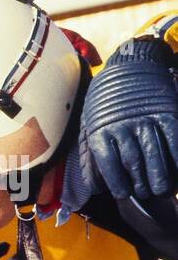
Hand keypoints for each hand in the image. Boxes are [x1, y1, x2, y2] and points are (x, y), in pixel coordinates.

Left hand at [79, 37, 177, 204]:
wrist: (129, 66)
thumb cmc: (105, 101)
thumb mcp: (90, 124)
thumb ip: (90, 153)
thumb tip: (94, 186)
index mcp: (101, 131)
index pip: (109, 164)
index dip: (118, 182)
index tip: (124, 193)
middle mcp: (123, 126)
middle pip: (134, 163)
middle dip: (141, 183)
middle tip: (147, 193)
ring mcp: (146, 118)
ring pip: (154, 154)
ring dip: (160, 176)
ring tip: (162, 190)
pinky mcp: (166, 111)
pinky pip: (173, 137)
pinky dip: (176, 156)